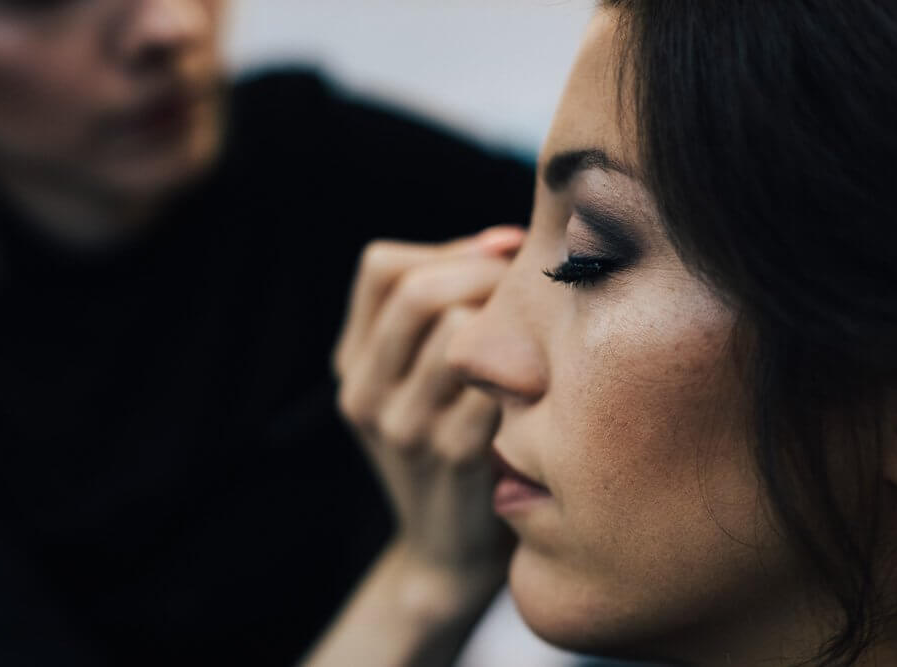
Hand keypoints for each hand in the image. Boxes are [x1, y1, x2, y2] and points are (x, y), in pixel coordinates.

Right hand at [334, 226, 524, 590]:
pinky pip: (493, 382)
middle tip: (528, 293)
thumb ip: (440, 312)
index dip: (450, 249)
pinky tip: (544, 378)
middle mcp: (364, 393)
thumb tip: (507, 241)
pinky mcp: (451, 457)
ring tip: (538, 335)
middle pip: (417, 292)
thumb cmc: (452, 439)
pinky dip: (525, 367)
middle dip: (485, 277)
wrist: (448, 549)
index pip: (381, 268)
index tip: (504, 253)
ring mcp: (403, 428)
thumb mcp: (417, 379)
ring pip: (456, 331)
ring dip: (510, 322)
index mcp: (352, 363)